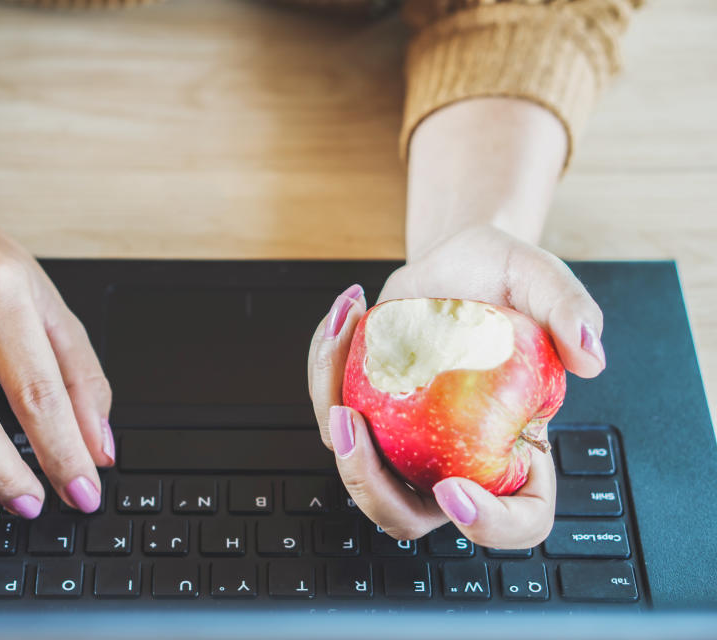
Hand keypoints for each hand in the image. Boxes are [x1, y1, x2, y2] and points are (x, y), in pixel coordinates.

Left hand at [308, 224, 605, 547]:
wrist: (455, 263)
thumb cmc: (503, 278)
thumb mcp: (541, 277)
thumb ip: (571, 309)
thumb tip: (590, 357)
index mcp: (517, 448)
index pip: (519, 518)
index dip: (490, 526)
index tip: (454, 489)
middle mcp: (458, 458)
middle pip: (410, 514)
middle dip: (368, 484)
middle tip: (351, 421)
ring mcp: (408, 443)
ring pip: (358, 471)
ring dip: (332, 414)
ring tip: (340, 337)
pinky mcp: (372, 415)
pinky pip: (335, 412)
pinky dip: (325, 368)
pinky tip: (345, 314)